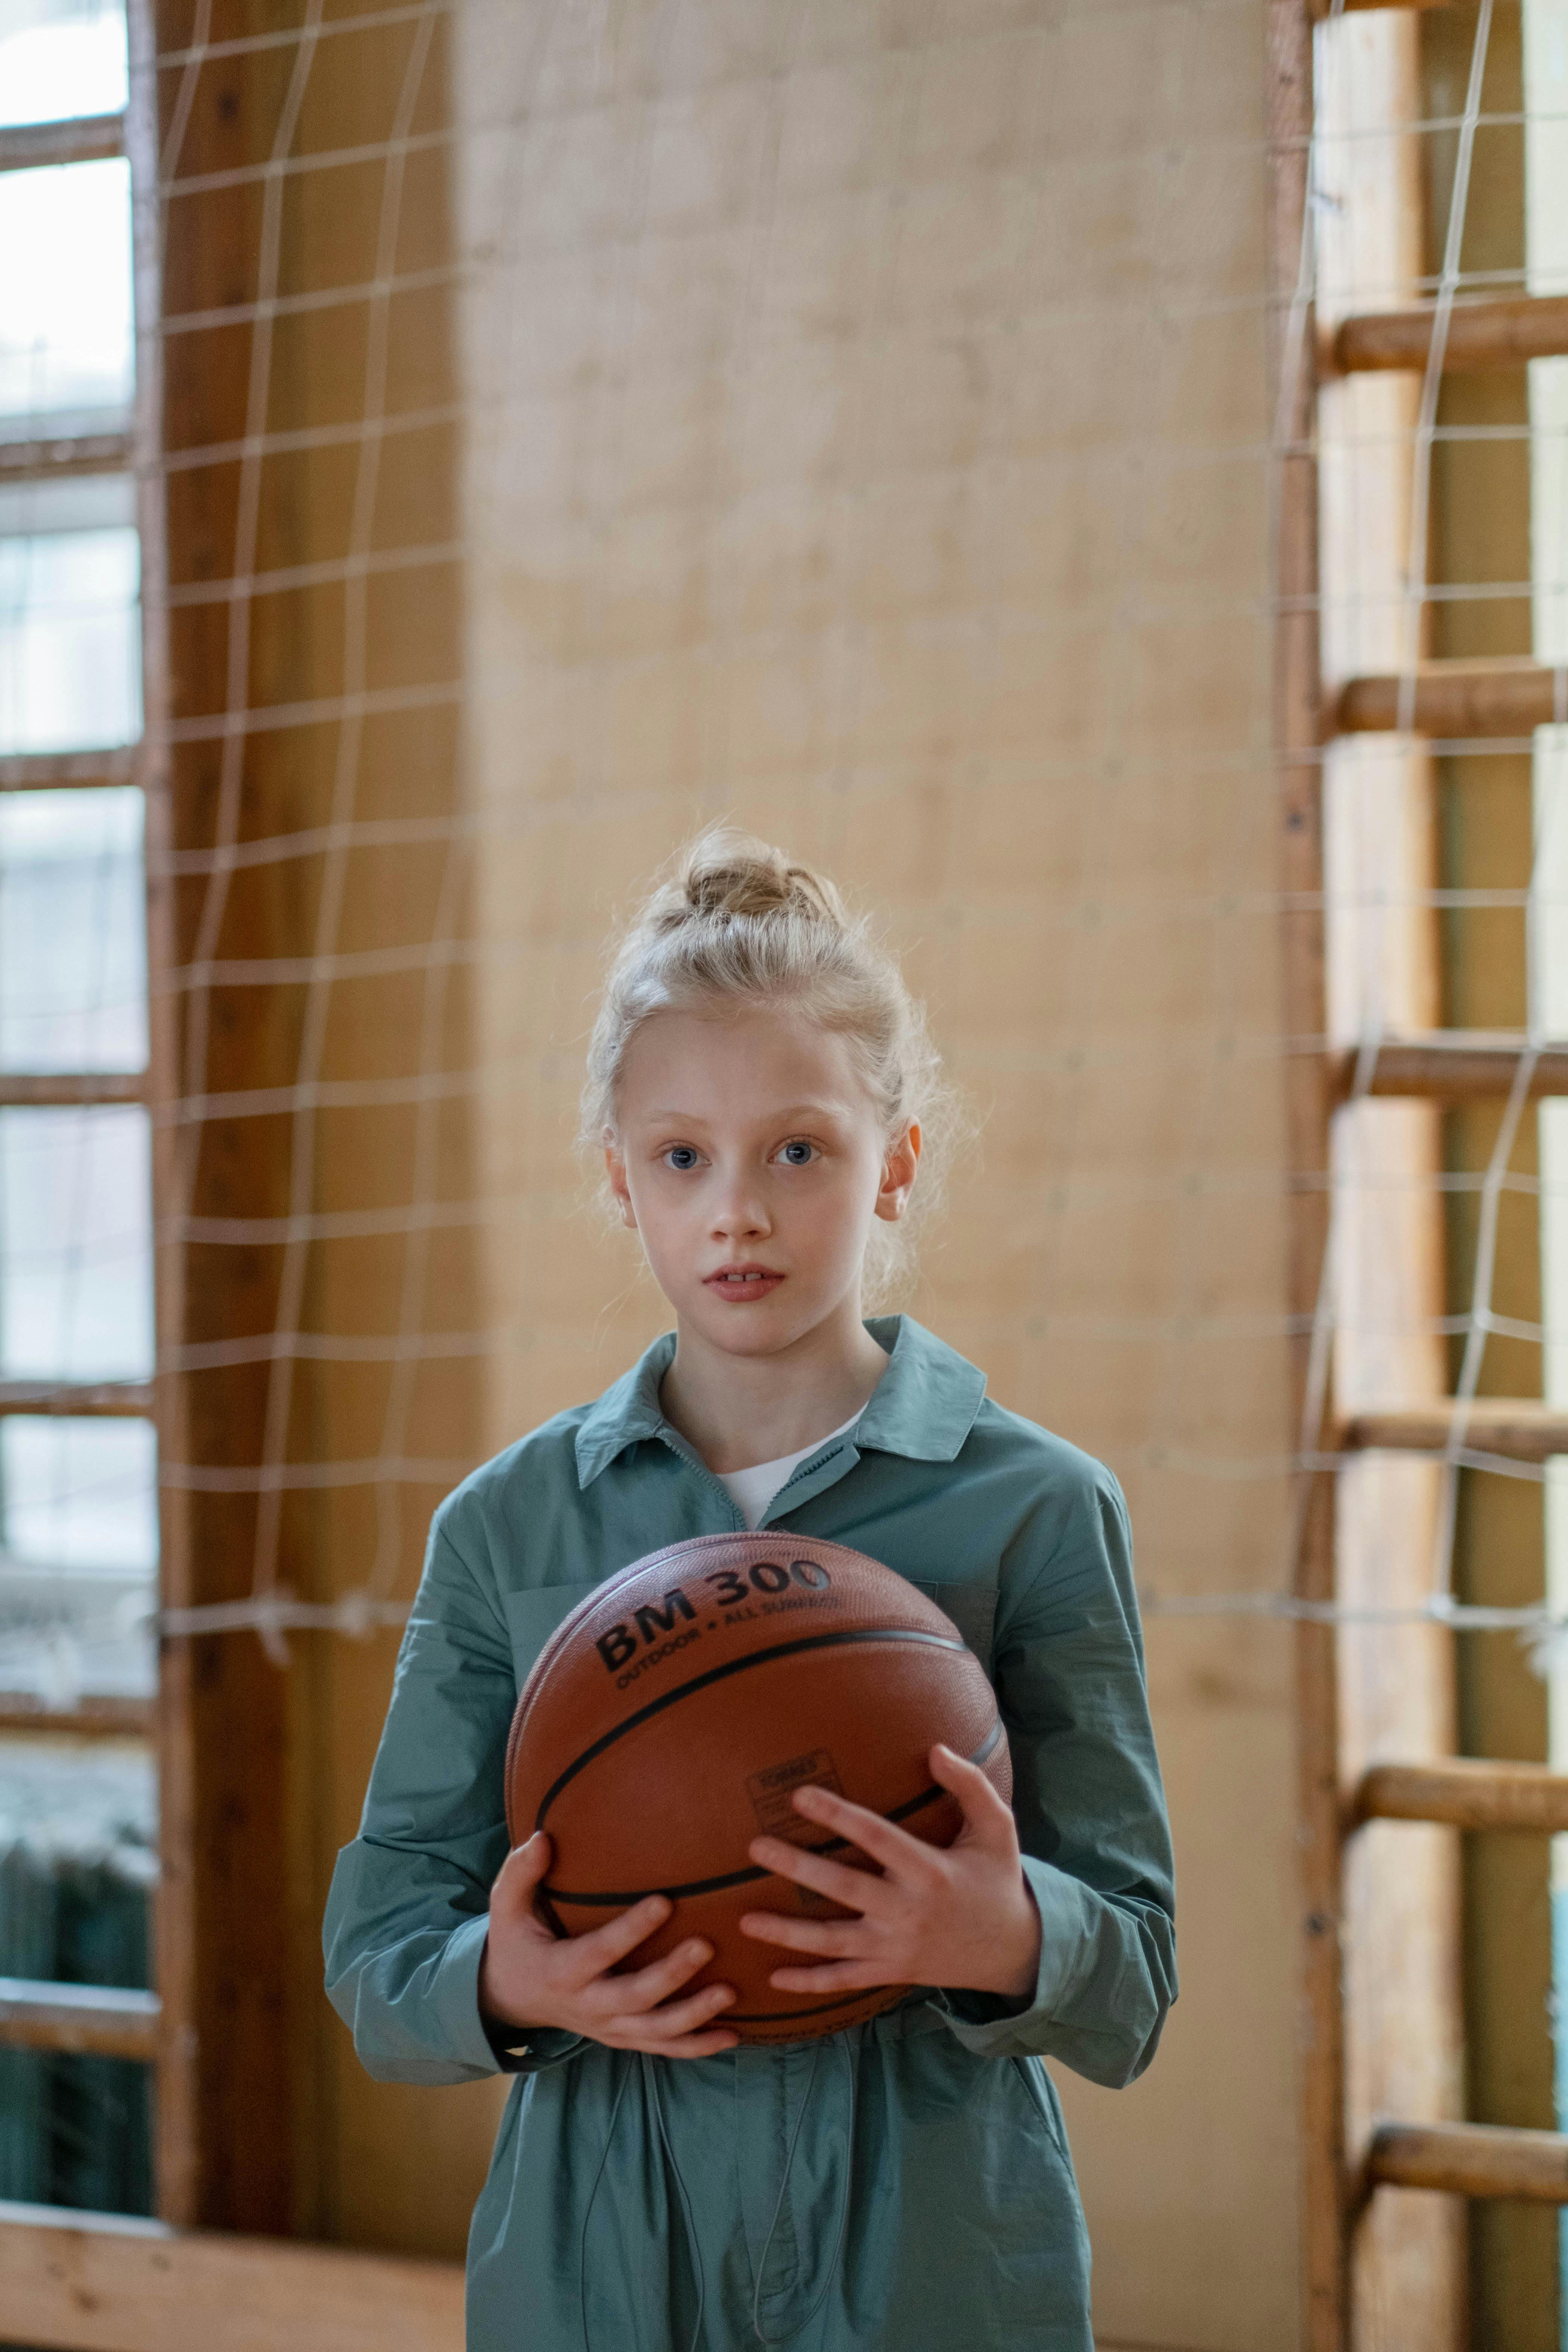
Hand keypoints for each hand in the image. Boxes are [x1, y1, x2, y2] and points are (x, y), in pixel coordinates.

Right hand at [479, 1832, 738, 2057]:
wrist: (512, 1999)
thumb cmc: (517, 1942)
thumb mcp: (507, 1908)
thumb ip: (521, 1873)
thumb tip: (543, 1838)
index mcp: (561, 1970)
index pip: (600, 1951)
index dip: (631, 1930)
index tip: (664, 1901)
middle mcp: (587, 2006)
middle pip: (635, 1996)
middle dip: (671, 1974)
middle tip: (706, 1945)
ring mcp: (608, 2027)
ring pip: (655, 2030)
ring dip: (694, 2015)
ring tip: (730, 1992)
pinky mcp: (623, 2037)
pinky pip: (663, 2048)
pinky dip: (697, 2046)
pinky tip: (732, 2034)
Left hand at [738, 1744, 1041, 2003]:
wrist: (1013, 1950)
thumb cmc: (997, 1878)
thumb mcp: (997, 1828)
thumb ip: (970, 1785)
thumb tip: (935, 1748)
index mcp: (930, 1870)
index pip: (876, 1837)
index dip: (837, 1815)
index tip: (799, 1795)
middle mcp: (908, 1911)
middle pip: (844, 1889)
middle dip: (797, 1868)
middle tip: (754, 1846)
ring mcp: (897, 1947)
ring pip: (833, 1943)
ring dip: (787, 1933)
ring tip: (745, 1919)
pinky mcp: (891, 1971)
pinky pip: (844, 1981)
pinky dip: (810, 1983)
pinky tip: (774, 1978)